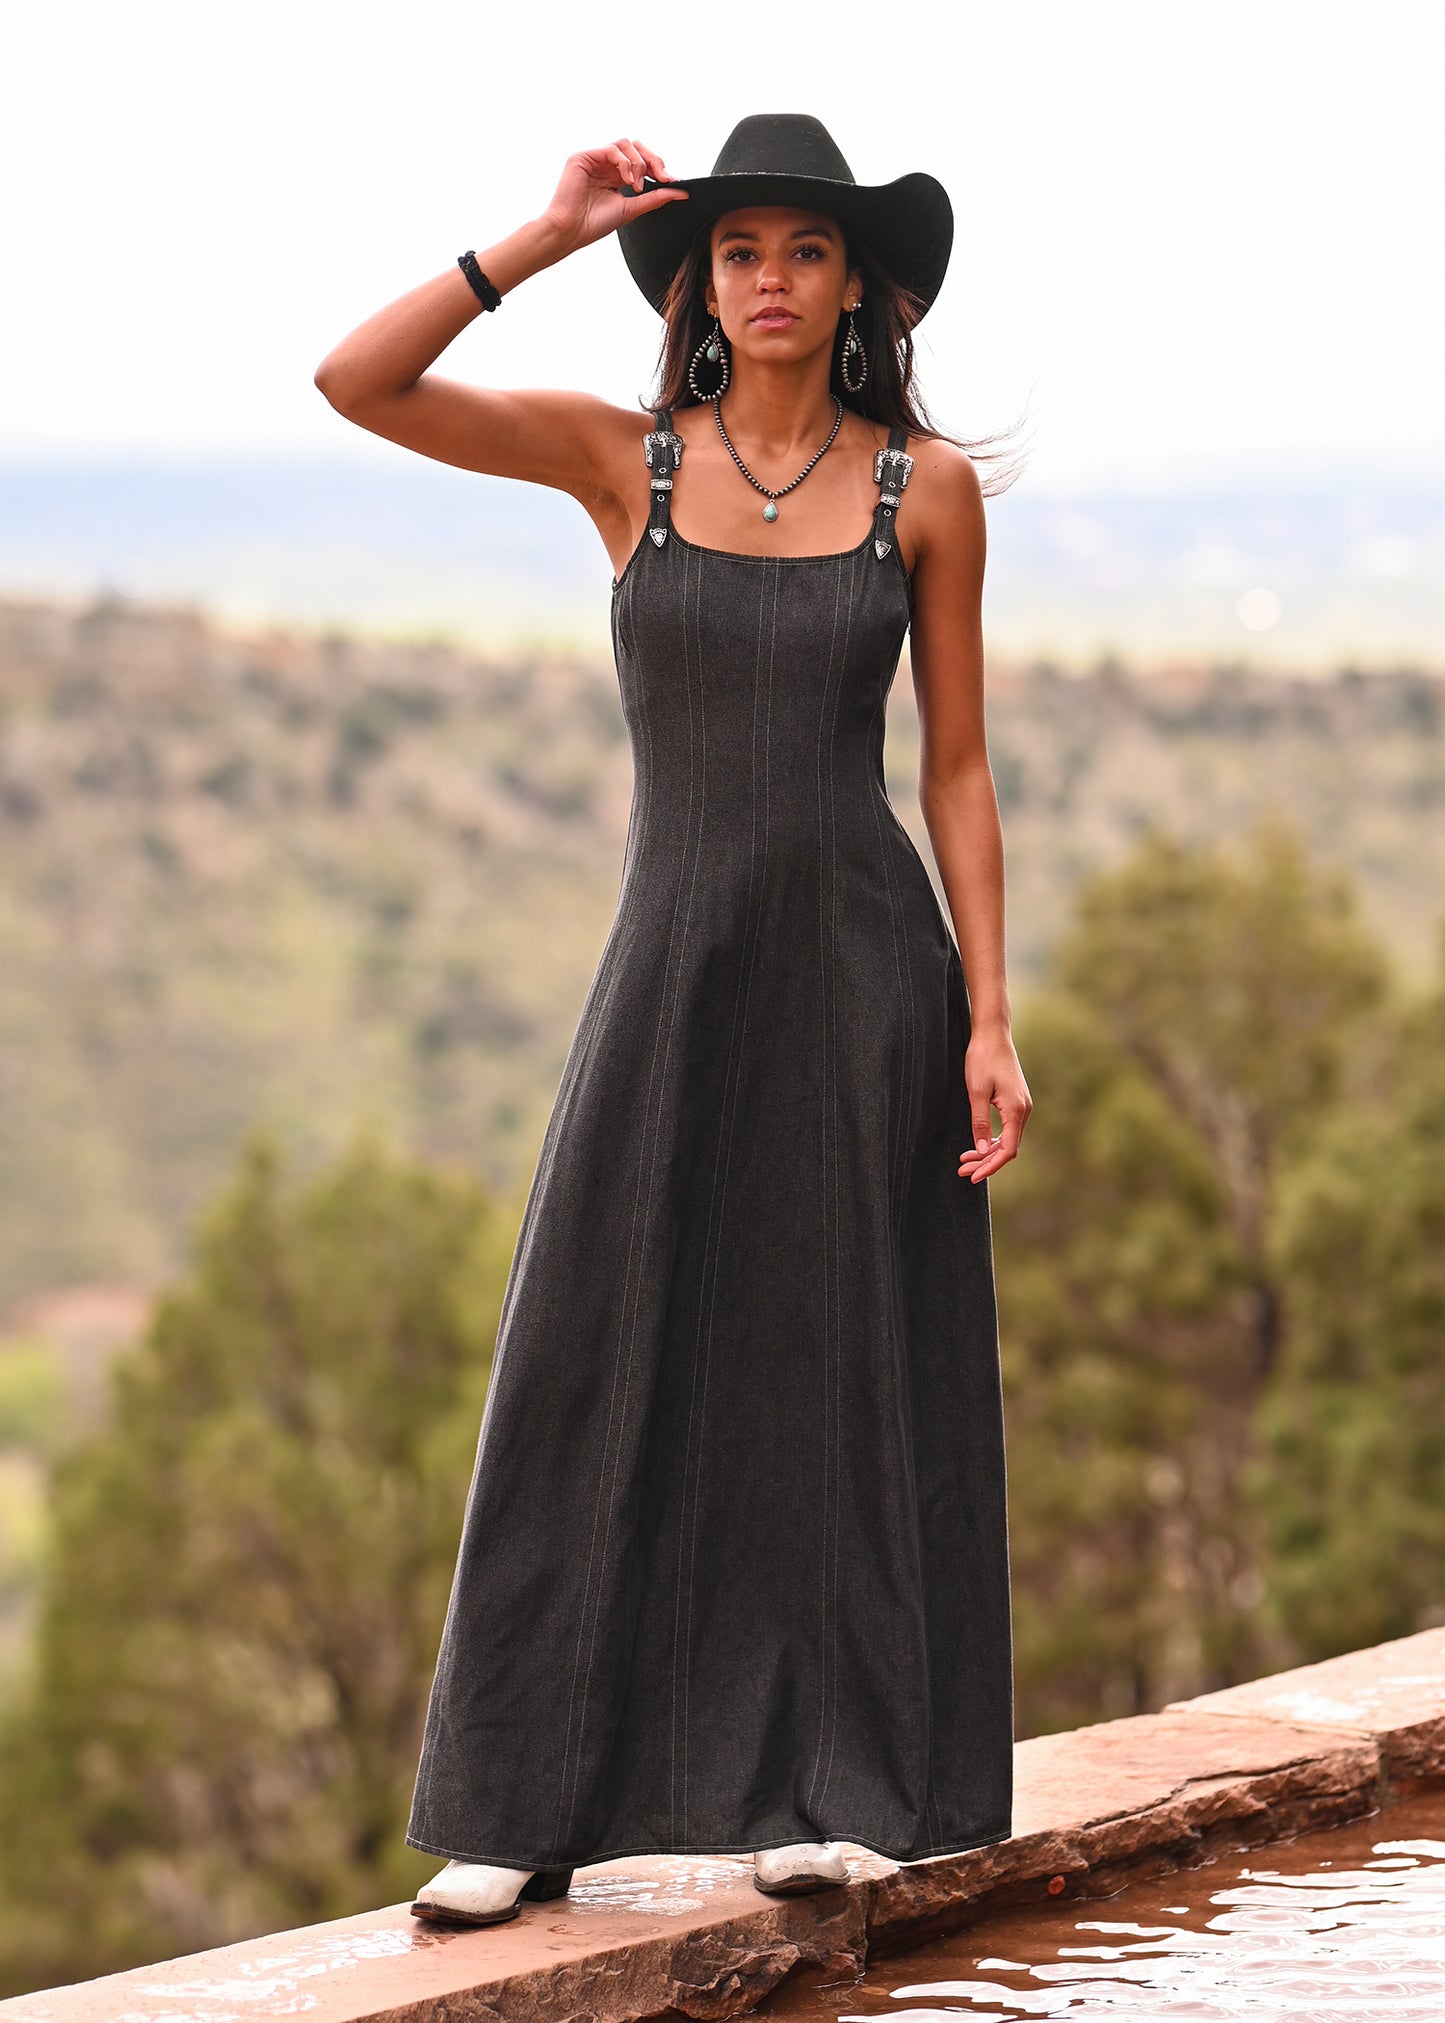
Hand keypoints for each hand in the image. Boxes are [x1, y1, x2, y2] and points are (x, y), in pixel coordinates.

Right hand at [539, 139, 688, 256]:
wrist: (570, 232)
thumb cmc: (593, 224)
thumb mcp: (631, 209)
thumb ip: (655, 198)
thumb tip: (682, 192)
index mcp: (615, 176)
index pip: (641, 162)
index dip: (658, 168)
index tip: (672, 181)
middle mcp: (606, 165)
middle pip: (636, 147)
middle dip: (653, 160)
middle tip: (663, 178)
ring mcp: (594, 159)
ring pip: (626, 145)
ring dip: (638, 163)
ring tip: (637, 186)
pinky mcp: (583, 157)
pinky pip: (612, 150)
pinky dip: (625, 163)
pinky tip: (627, 181)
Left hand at [957, 1030, 1031, 1183]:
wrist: (992, 1034)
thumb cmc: (983, 1058)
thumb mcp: (976, 1092)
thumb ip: (980, 1122)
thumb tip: (983, 1150)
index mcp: (1016, 1110)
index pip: (1008, 1150)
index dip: (990, 1166)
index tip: (973, 1176)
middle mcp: (1024, 1110)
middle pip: (1008, 1148)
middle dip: (986, 1162)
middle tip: (963, 1172)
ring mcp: (1022, 1105)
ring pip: (1008, 1139)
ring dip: (988, 1152)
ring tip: (965, 1160)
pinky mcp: (1016, 1101)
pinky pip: (1007, 1129)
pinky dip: (993, 1140)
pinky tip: (978, 1145)